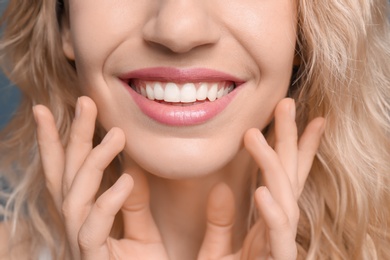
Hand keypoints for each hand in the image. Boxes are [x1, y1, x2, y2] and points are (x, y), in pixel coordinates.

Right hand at [33, 96, 168, 259]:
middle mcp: (76, 231)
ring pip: (74, 198)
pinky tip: (128, 179)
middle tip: (84, 102)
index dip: (57, 142)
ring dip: (94, 162)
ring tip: (117, 135)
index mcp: (85, 221)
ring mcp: (81, 248)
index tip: (53, 109)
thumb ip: (135, 205)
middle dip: (69, 138)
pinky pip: (94, 229)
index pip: (66, 174)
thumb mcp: (142, 234)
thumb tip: (132, 169)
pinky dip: (109, 201)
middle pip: (63, 177)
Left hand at [198, 98, 325, 258]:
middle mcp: (278, 231)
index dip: (297, 146)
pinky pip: (275, 242)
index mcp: (268, 222)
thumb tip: (220, 190)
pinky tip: (262, 194)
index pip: (285, 176)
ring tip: (253, 135)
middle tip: (287, 103)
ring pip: (284, 202)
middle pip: (289, 178)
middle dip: (290, 140)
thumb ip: (221, 222)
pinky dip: (272, 217)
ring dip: (272, 167)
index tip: (309, 117)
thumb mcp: (221, 247)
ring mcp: (279, 248)